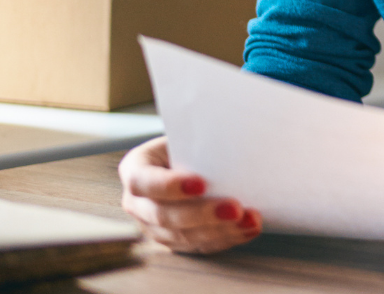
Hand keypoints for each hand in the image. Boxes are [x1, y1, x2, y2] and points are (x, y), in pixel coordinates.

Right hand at [118, 136, 261, 253]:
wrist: (191, 157)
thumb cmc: (190, 144)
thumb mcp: (188, 137)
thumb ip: (199, 145)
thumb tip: (230, 150)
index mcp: (135, 169)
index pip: (142, 181)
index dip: (169, 186)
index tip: (201, 184)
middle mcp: (137, 202)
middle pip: (163, 215)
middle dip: (202, 214)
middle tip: (235, 208)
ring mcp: (152, 226)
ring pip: (181, 236)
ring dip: (219, 231)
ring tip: (248, 221)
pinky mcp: (173, 241)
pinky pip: (197, 246)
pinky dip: (225, 239)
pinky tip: (246, 229)